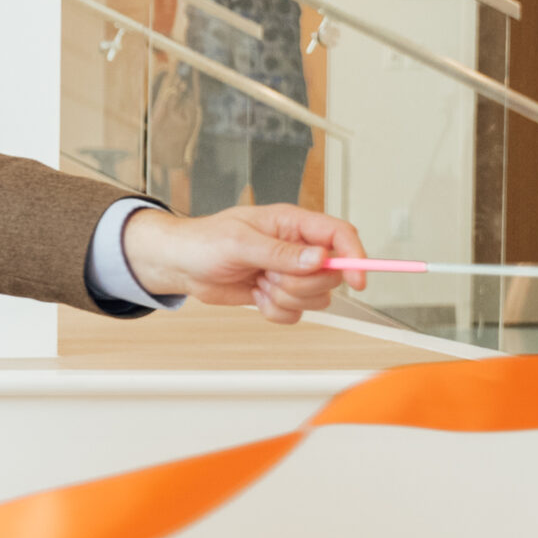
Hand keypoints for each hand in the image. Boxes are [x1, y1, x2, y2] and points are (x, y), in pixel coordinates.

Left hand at [121, 202, 365, 324]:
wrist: (181, 265)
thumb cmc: (204, 242)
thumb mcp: (240, 242)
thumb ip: (281, 252)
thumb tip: (319, 258)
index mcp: (293, 224)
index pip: (340, 235)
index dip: (355, 256)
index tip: (357, 280)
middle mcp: (297, 248)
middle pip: (331, 274)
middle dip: (301, 283)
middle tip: (270, 275)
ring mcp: (289, 273)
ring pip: (315, 298)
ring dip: (285, 298)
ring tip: (258, 282)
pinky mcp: (279, 294)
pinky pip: (295, 313)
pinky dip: (274, 311)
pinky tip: (255, 295)